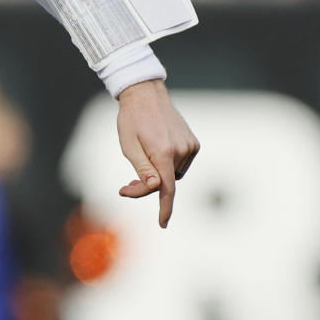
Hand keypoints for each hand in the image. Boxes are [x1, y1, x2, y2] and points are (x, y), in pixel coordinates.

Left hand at [116, 79, 198, 227]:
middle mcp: (181, 150)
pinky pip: (180, 165)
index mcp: (163, 152)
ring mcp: (190, 146)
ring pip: (173, 175)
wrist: (146, 95)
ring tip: (143, 159)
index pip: (167, 188)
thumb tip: (155, 187)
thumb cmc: (131, 121)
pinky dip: (168, 165)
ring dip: (158, 174)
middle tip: (125, 185)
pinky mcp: (193, 143)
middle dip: (147, 186)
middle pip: (165, 182)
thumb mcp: (128, 146)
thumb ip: (142, 170)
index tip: (163, 223)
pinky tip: (157, 150)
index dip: (165, 208)